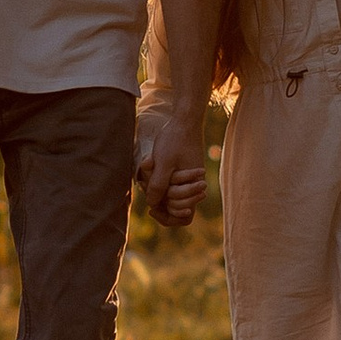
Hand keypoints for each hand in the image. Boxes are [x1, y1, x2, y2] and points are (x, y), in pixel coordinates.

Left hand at [134, 105, 207, 229]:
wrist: (185, 121)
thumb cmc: (175, 140)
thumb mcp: (163, 163)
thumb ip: (159, 185)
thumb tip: (152, 204)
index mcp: (192, 188)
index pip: (184, 217)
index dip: (167, 218)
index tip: (152, 209)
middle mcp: (192, 187)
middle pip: (176, 208)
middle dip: (159, 199)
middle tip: (147, 182)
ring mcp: (188, 180)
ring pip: (170, 195)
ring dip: (157, 187)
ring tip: (149, 169)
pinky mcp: (183, 172)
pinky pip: (169, 183)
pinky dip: (158, 178)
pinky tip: (150, 164)